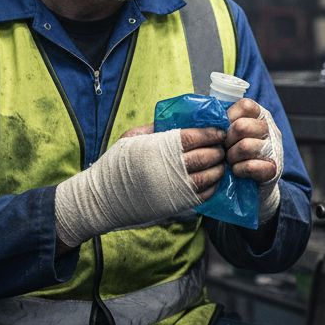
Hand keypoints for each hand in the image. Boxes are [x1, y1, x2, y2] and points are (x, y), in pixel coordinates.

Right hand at [55, 126, 222, 249]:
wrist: (102, 199)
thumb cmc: (115, 164)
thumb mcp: (131, 138)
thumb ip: (156, 127)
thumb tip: (180, 118)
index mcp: (158, 148)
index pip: (194, 137)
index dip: (211, 133)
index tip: (219, 130)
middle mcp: (169, 169)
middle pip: (206, 156)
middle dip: (218, 150)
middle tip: (223, 146)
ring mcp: (174, 189)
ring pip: (208, 177)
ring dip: (219, 168)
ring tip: (220, 162)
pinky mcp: (175, 205)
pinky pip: (203, 196)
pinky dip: (213, 186)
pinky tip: (213, 179)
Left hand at [224, 100, 279, 182]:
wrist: (250, 185)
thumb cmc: (235, 153)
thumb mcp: (230, 133)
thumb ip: (223, 121)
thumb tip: (206, 114)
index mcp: (260, 115)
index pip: (246, 106)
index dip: (229, 118)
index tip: (224, 130)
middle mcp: (270, 128)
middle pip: (242, 126)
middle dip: (227, 141)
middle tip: (225, 149)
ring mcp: (274, 148)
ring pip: (245, 146)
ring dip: (232, 157)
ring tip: (230, 161)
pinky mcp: (274, 169)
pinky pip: (251, 166)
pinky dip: (239, 170)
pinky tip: (237, 171)